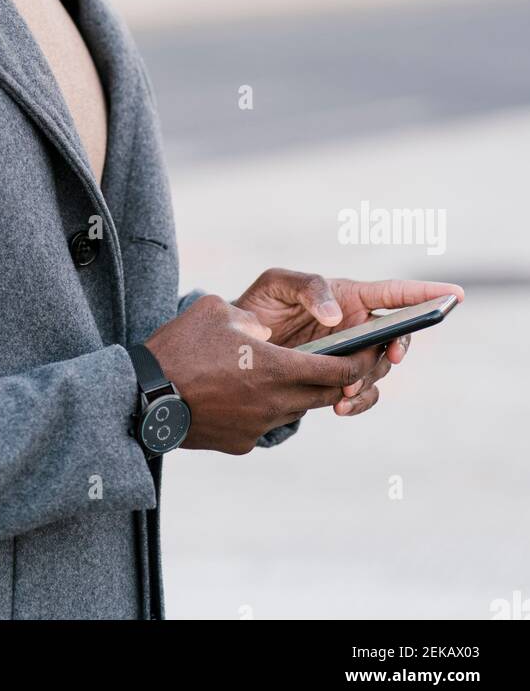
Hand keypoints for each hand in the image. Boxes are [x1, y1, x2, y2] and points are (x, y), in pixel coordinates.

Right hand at [143, 294, 386, 452]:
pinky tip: (245, 391)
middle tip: (343, 362)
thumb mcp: (216, 312)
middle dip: (340, 379)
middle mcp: (275, 402)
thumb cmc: (179, 347)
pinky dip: (267, 407)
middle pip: (326, 395)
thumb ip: (250, 317)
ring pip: (297, 409)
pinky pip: (267, 422)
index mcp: (275, 368)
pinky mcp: (241, 443)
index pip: (338, 370)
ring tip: (285, 371)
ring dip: (301, 392)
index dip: (359, 361)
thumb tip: (265, 331)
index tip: (370, 352)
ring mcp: (258, 427)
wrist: (141, 398)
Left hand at [234, 269, 464, 416]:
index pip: (395, 293)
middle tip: (389, 356)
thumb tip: (336, 316)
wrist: (235, 346)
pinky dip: (357, 401)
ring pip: (379, 369)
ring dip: (369, 380)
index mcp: (350, 296)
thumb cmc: (258, 305)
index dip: (427, 292)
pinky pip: (361, 394)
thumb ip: (309, 288)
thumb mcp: (277, 284)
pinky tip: (340, 406)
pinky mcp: (337, 380)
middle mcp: (358, 325)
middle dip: (398, 346)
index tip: (455, 295)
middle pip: (396, 336)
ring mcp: (350, 355)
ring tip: (345, 391)